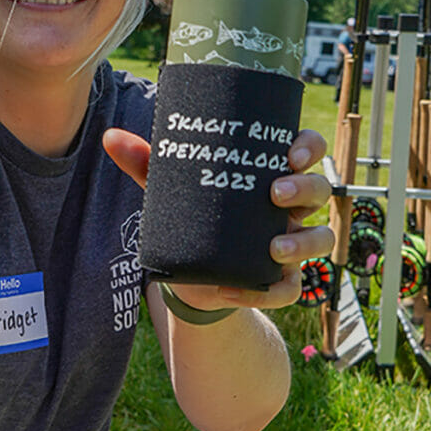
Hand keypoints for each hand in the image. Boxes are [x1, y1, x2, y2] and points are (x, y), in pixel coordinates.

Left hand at [102, 127, 333, 310]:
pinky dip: (267, 293)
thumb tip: (110, 137)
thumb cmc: (193, 219)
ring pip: (320, 239)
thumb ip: (146, 163)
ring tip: (272, 248)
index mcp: (271, 175)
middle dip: (305, 190)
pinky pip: (290, 290)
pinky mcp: (279, 281)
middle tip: (274, 193)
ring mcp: (289, 245)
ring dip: (303, 242)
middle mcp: (288, 209)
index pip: (307, 150)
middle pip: (319, 191)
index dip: (310, 146)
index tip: (292, 151)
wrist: (190, 276)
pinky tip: (234, 291)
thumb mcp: (171, 191)